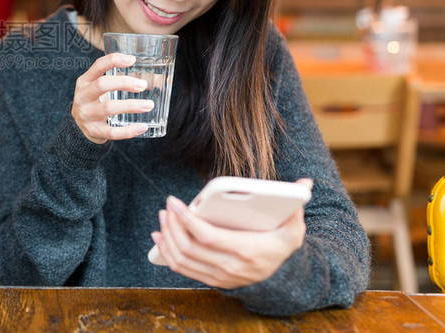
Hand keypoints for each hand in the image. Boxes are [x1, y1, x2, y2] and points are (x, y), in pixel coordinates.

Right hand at [71, 53, 152, 144]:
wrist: (78, 125)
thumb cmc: (94, 101)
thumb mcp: (96, 87)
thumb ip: (114, 80)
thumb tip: (150, 77)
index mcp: (84, 81)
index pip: (98, 66)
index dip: (114, 60)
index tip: (132, 60)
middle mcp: (83, 96)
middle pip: (102, 85)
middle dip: (124, 83)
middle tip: (143, 86)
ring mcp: (86, 114)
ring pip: (108, 108)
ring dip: (131, 106)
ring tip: (149, 105)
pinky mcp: (93, 131)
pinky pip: (112, 131)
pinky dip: (128, 130)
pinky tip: (142, 127)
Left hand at [151, 178, 313, 288]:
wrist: (282, 280)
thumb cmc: (282, 246)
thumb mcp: (293, 229)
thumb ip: (295, 206)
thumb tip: (304, 184)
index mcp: (245, 250)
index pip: (207, 237)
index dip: (186, 220)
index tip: (174, 202)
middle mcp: (229, 267)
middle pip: (188, 248)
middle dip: (172, 225)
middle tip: (167, 206)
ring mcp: (218, 276)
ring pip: (181, 259)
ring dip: (166, 237)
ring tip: (163, 217)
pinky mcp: (210, 279)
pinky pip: (181, 269)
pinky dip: (166, 252)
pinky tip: (160, 236)